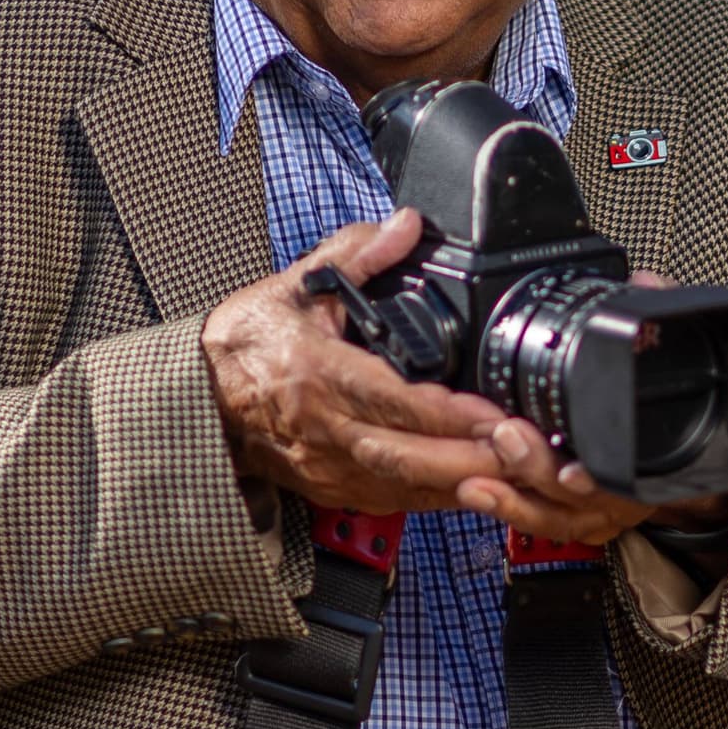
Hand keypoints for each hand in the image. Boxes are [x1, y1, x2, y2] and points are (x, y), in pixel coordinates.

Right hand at [203, 211, 511, 513]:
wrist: (199, 396)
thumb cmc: (245, 343)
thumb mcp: (295, 285)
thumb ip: (357, 254)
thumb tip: (406, 226)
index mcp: (318, 374)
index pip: (395, 400)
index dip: (449, 414)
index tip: (496, 415)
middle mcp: (326, 430)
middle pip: (411, 457)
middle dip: (475, 459)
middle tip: (529, 452)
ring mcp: (330, 467)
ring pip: (409, 488)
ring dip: (466, 484)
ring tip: (519, 474)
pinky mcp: (333, 490)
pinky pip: (397, 502)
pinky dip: (441, 498)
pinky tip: (480, 488)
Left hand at [455, 272, 727, 551]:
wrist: (665, 447)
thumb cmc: (657, 401)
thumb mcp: (661, 353)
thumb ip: (655, 317)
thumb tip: (647, 285)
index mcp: (646, 454)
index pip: (625, 471)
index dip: (599, 477)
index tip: (572, 471)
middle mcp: (623, 490)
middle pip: (580, 497)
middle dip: (539, 471)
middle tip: (507, 437)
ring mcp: (597, 508)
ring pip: (557, 515)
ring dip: (517, 498)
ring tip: (478, 480)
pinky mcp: (568, 513)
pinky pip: (538, 523)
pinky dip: (509, 510)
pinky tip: (478, 491)